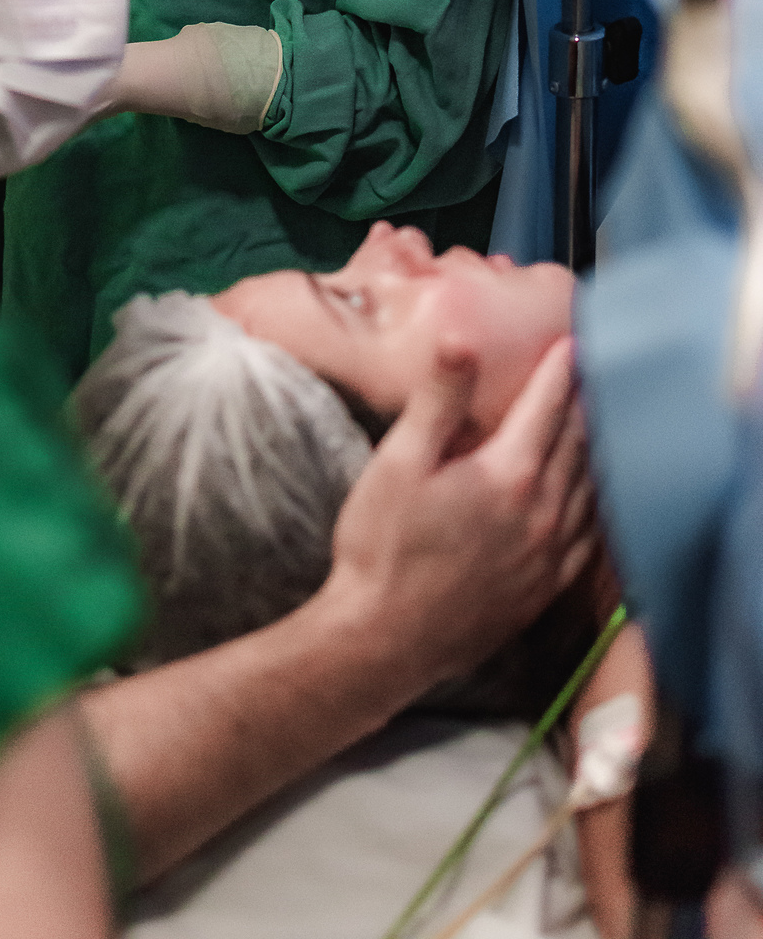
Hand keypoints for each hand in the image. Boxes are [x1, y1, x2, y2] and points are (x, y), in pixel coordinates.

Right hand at [325, 337, 595, 698]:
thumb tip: (462, 340)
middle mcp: (544, 513)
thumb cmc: (382, 548)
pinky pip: (591, 537)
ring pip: (591, 488)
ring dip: (596, 449)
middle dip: (584, 402)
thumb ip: (438, 400)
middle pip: (577, 443)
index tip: (572, 342)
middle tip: (592, 372)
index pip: (547, 408)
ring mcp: (550, 556)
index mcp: (509, 474)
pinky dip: (599, 503)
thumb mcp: (399, 462)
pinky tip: (595, 498)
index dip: (560, 371)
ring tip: (598, 422)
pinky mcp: (546, 589)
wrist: (383, 641)